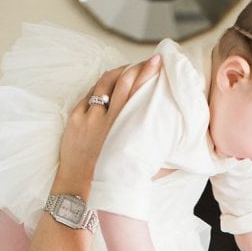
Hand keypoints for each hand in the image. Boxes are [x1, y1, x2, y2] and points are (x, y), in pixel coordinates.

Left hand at [54, 55, 161, 196]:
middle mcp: (105, 118)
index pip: (135, 90)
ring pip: (104, 84)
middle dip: (137, 67)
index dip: (147, 72)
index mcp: (122, 128)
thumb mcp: (137, 170)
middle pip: (122, 81)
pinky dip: (100, 90)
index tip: (158, 62)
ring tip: (128, 70)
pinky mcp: (74, 118)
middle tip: (148, 61)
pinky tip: (107, 88)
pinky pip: (89, 96)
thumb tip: (176, 161)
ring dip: (117, 74)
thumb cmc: (111, 183)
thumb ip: (158, 163)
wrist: (79, 189)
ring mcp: (88, 116)